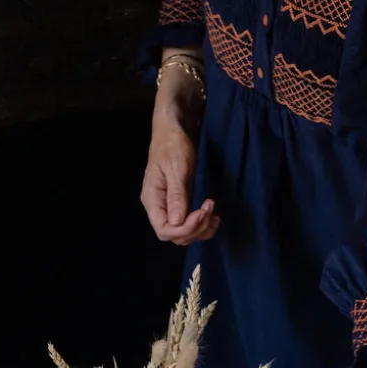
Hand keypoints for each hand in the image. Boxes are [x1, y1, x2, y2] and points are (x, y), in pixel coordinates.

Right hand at [140, 116, 218, 244]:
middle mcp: (159, 207)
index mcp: (152, 199)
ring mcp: (169, 206)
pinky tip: (213, 215)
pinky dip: (203, 224)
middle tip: (210, 207)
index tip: (202, 212)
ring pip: (184, 233)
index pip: (164, 230)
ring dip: (201, 228)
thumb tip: (177, 222)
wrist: (173, 132)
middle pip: (175, 235)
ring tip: (214, 212)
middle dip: (196, 228)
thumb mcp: (176, 169)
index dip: (185, 229)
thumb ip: (176, 196)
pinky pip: (189, 223)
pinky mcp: (180, 203)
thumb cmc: (173, 146)